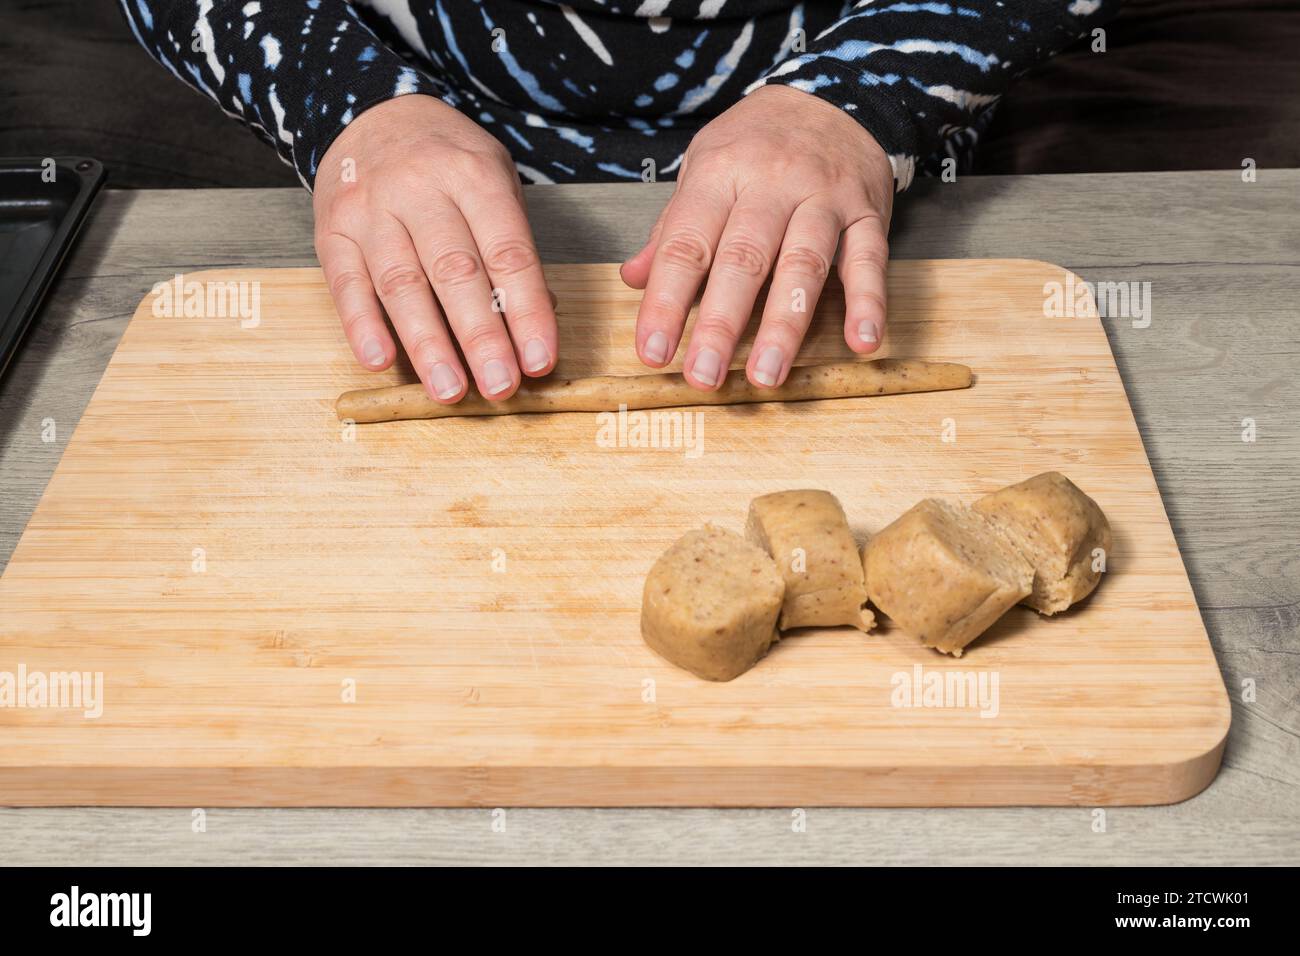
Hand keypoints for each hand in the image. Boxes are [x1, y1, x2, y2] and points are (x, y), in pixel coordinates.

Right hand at [313, 95, 554, 401]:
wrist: (371, 112)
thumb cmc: (446, 161)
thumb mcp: (493, 181)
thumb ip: (512, 245)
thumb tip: (537, 314)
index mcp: (473, 176)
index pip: (508, 253)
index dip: (526, 311)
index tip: (540, 360)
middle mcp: (420, 189)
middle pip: (456, 273)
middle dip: (481, 337)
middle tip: (500, 386)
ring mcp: (371, 210)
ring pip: (401, 284)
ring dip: (427, 344)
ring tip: (449, 390)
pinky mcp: (332, 230)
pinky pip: (346, 283)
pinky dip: (362, 325)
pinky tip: (380, 361)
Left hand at [621, 84, 893, 389]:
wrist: (832, 94)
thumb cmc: (756, 144)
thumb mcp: (703, 168)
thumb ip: (672, 228)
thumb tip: (633, 278)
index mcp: (719, 173)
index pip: (685, 245)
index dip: (665, 302)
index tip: (653, 351)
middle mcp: (771, 182)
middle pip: (743, 259)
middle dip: (720, 323)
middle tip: (703, 375)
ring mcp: (823, 197)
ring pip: (803, 264)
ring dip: (785, 325)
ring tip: (766, 375)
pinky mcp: (867, 212)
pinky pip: (869, 260)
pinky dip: (868, 302)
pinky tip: (861, 341)